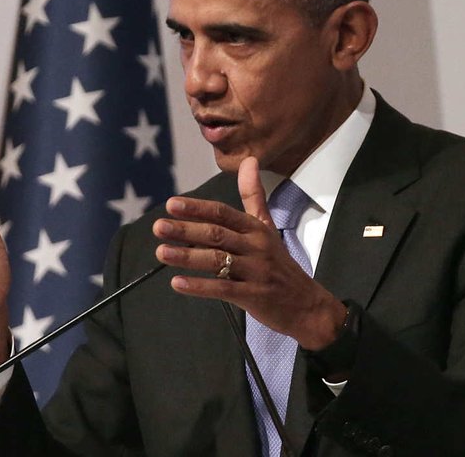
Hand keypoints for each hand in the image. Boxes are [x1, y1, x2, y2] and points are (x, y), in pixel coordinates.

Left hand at [153, 157, 346, 349]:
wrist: (306, 304)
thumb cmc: (279, 264)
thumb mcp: (267, 227)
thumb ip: (253, 195)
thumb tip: (249, 160)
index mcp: (256, 229)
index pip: (223, 213)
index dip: (197, 208)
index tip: (171, 205)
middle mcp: (256, 247)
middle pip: (217, 234)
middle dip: (186, 229)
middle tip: (158, 227)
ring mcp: (255, 272)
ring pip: (217, 261)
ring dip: (187, 256)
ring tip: (161, 252)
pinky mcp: (253, 296)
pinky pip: (223, 290)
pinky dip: (199, 287)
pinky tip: (177, 283)